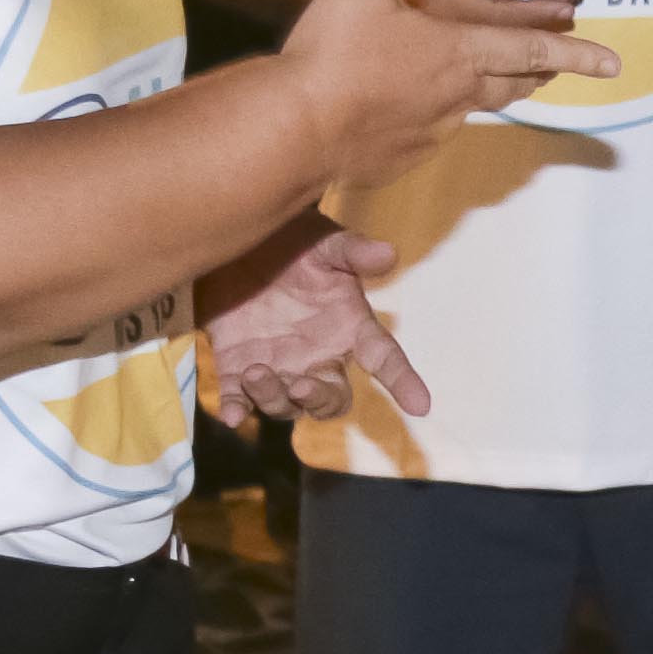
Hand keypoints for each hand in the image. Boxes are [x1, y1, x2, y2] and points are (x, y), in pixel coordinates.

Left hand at [193, 223, 422, 422]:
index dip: (403, 382)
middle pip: (330, 399)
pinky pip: (240, 399)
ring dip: (273, 398)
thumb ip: (353, 252)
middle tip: (300, 385)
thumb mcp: (325, 243)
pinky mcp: (238, 366)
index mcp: (348, 329)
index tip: (421, 405)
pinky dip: (237, 410)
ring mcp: (278, 366)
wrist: (240, 239)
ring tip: (255, 372)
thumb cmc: (294, 243)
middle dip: (318, 400)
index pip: (384, 359)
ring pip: (285, 405)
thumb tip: (389, 253)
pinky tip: (231, 414)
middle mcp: (317, 357)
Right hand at [275, 0, 612, 190]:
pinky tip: (414, 106)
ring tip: (494, 79)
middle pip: (515, 83)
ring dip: (493, 90)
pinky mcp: (405, 157)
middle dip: (540, 71)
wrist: (294, 130)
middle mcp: (458, 96)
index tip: (614, 64)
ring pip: (478, 108)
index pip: (532, 48)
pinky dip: (437, 114)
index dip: (576, 53)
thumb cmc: (332, 54)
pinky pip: (434, 133)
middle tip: (556, 65)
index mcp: (458, 52)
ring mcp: (434, 132)